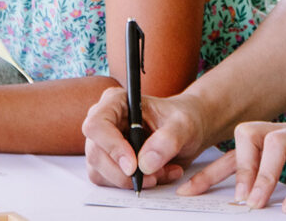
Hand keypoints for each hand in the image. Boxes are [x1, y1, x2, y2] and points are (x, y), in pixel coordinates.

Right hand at [82, 87, 209, 188]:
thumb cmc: (184, 119)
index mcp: (117, 101)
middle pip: (96, 153)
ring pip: (99, 172)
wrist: (190, 130)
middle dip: (125, 172)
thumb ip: (167, 140)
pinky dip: (133, 185)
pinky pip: (109, 182)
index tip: (133, 166)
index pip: (97, 125)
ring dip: (131, 181)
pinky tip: (156, 175)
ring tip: (162, 172)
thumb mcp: (184, 124)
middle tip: (155, 175)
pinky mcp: (107, 162)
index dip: (112, 147)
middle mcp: (105, 121)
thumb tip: (145, 163)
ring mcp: (103, 143)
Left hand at [177, 94, 285, 213]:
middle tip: (230, 201)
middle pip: (247, 134)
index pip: (237, 149)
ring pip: (275, 143)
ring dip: (263, 176)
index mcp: (281, 136)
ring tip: (256, 205)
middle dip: (232, 168)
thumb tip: (265, 201)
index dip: (210, 170)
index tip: (187, 192)